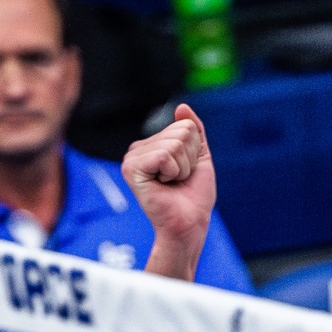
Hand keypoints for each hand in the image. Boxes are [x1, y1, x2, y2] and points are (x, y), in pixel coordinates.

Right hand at [121, 104, 215, 275]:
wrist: (189, 224)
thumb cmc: (194, 197)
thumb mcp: (199, 158)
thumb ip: (194, 131)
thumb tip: (181, 108)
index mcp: (153, 145)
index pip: (185, 126)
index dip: (194, 151)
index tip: (185, 173)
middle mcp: (139, 149)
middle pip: (180, 132)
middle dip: (188, 159)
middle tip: (179, 181)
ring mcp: (133, 158)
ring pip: (173, 144)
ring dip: (182, 168)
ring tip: (172, 184)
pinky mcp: (131, 168)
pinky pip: (164, 155)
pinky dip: (172, 172)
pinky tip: (164, 185)